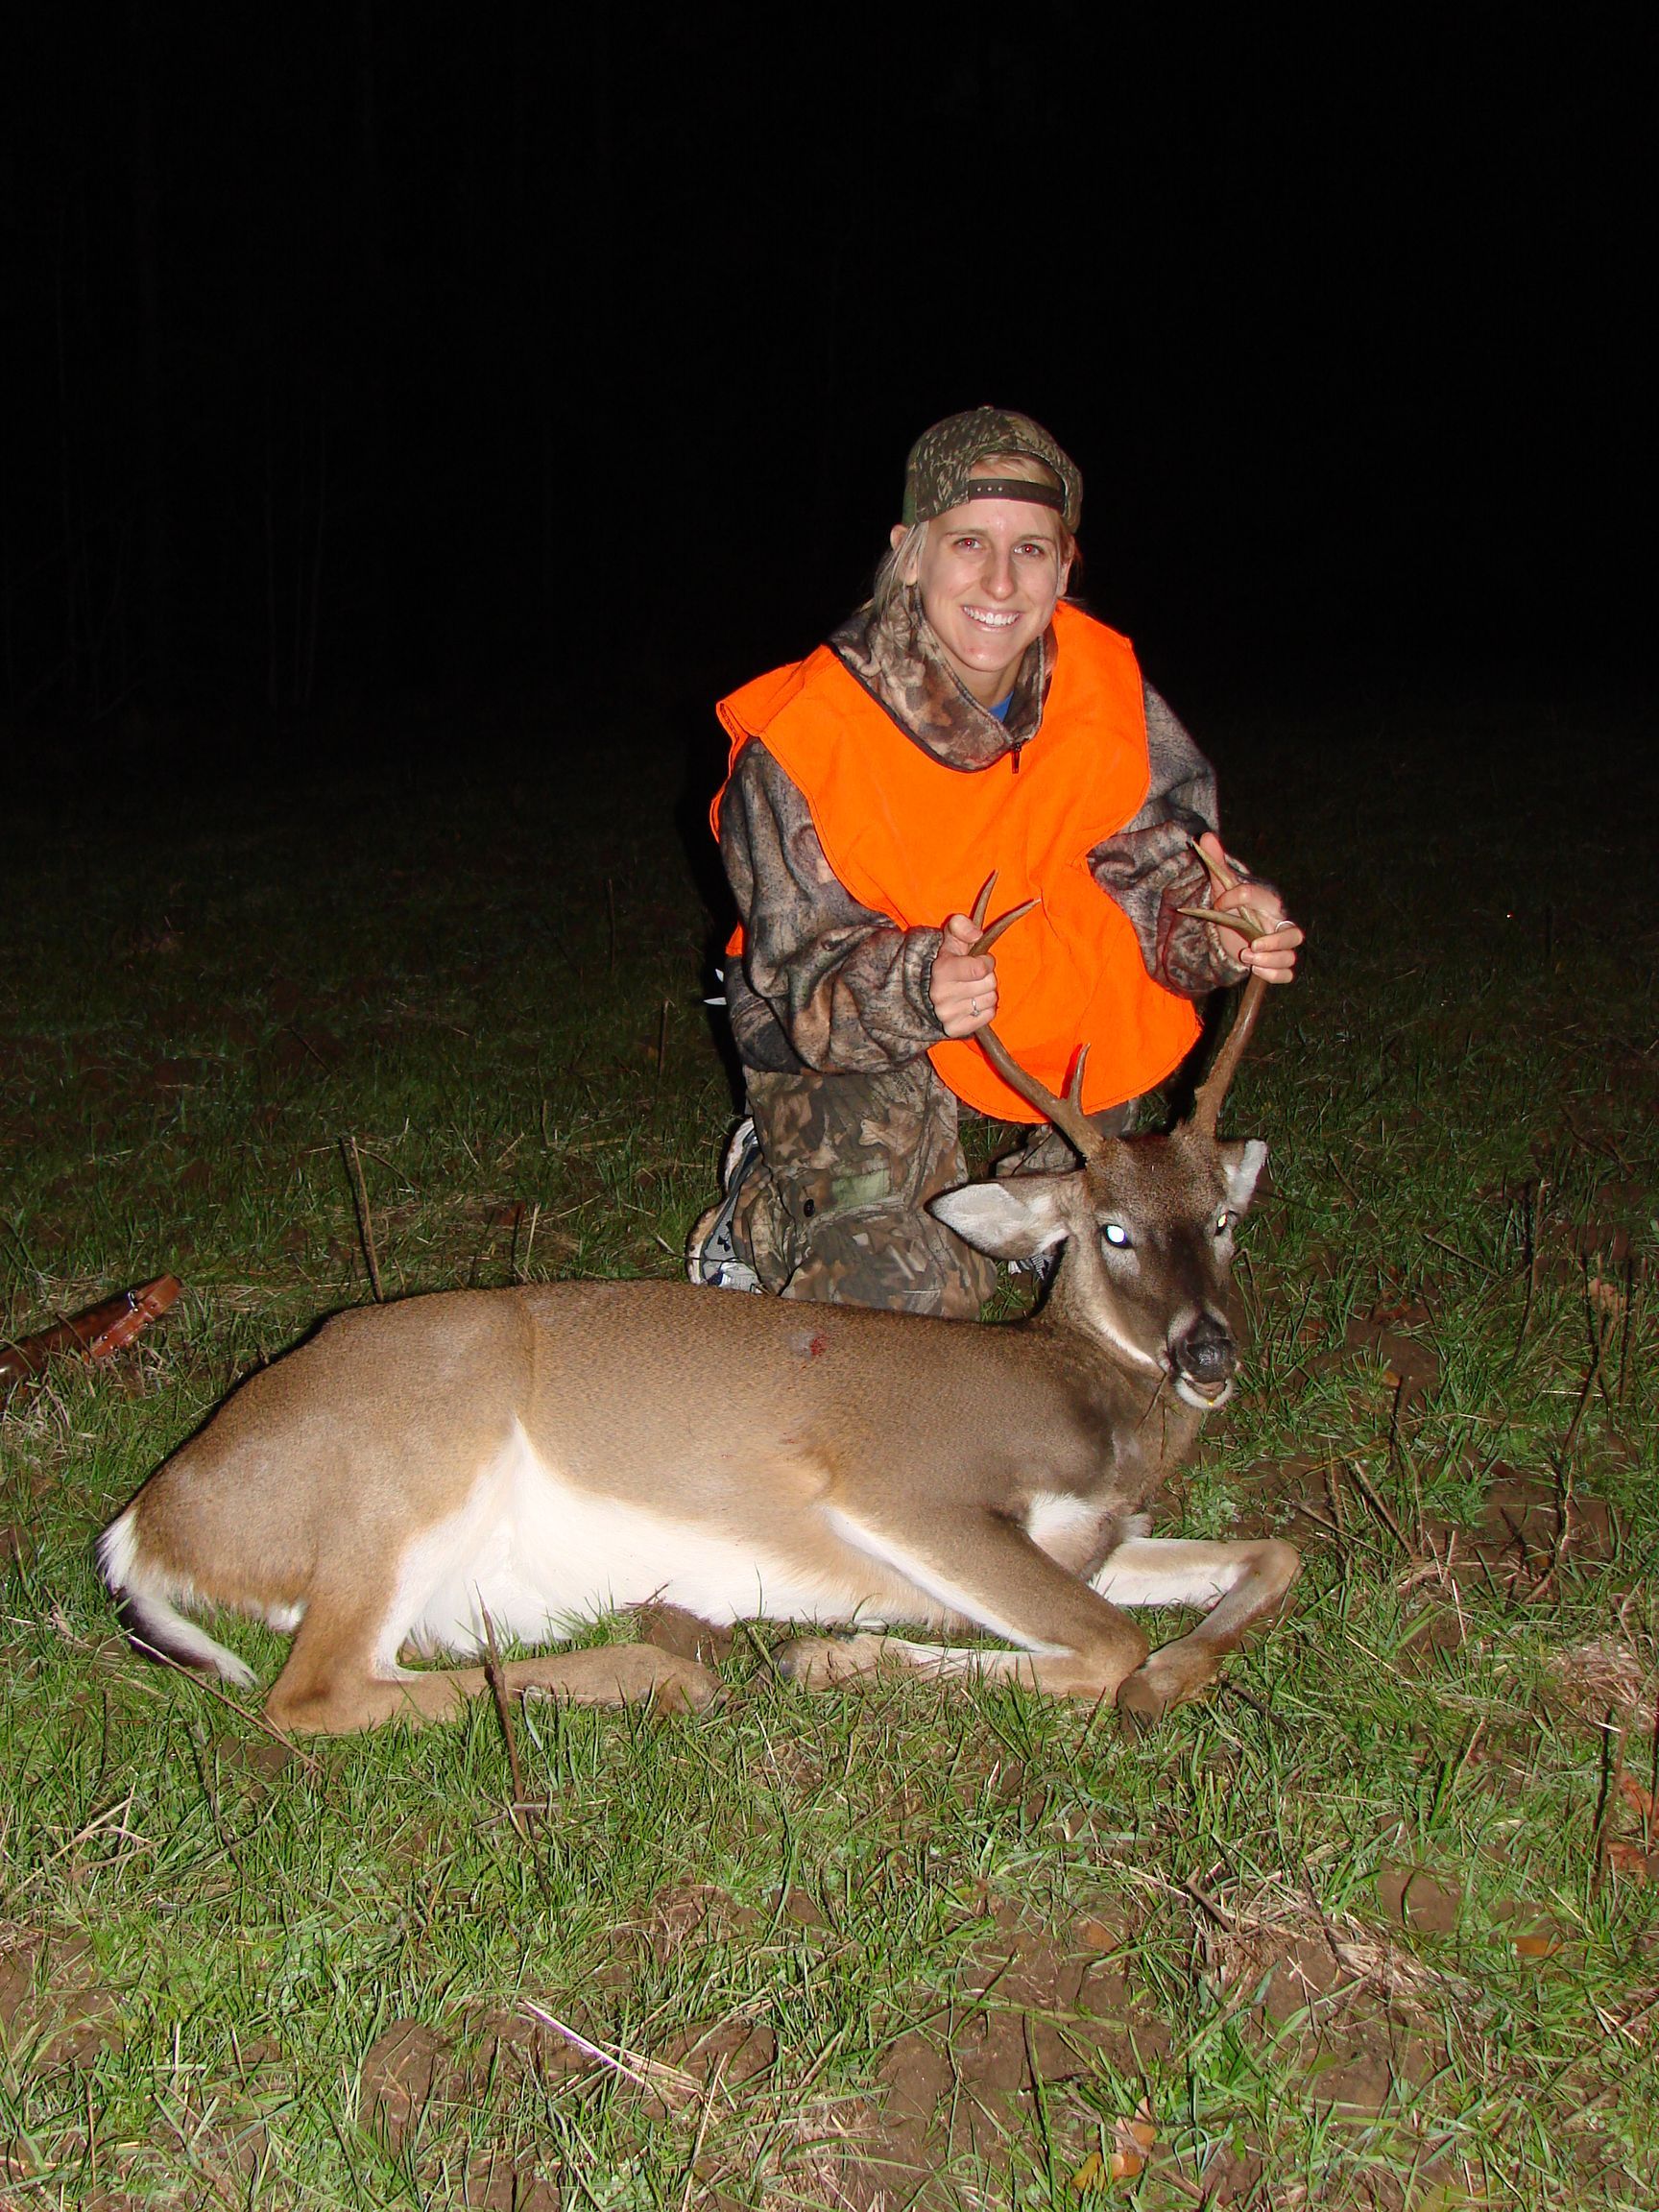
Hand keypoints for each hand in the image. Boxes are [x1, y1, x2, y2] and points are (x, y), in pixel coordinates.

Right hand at [930, 911, 998, 1036]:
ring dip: (987, 993)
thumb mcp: (952, 937)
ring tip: (973, 989)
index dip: (987, 962)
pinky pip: (988, 1017)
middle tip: (974, 977)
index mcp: (941, 970)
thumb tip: (977, 934)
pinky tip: (974, 1003)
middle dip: (987, 977)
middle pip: (989, 984)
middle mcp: (941, 994)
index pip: (980, 969)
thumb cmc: (949, 961)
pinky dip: (986, 1009)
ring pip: (991, 1000)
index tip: (981, 961)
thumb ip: (962, 926)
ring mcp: (947, 1014)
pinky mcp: (955, 1029)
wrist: (930, 991)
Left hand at [1195, 832, 1303, 983]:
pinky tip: (1255, 970)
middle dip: (1274, 940)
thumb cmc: (1234, 906)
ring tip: (1247, 956)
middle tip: (1251, 944)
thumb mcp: (1223, 886)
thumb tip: (1206, 837)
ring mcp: (1280, 946)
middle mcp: (1278, 924)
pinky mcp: (1276, 963)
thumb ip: (1218, 863)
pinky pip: (1286, 974)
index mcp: (1267, 902)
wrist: (1234, 930)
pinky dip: (1273, 975)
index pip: (1258, 896)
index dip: (1235, 898)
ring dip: (1270, 960)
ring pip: (1290, 956)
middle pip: (1294, 933)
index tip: (1218, 903)